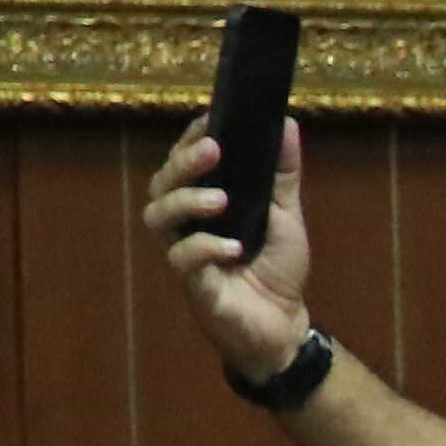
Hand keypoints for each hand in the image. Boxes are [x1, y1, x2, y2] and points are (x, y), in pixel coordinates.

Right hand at [144, 113, 315, 380]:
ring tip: (221, 200)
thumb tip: (286, 124)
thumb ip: (283, 174)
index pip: (183, 163)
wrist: (285, 325)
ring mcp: (184, 254)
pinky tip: (232, 247)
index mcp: (204, 203)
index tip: (212, 120)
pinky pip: (182, 260)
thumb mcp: (285, 214)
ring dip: (186, 201)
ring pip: (158, 217)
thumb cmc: (277, 269)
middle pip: (162, 184)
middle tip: (214, 150)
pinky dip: (204, 248)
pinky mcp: (192, 284)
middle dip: (184, 163)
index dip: (191, 140)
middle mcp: (186, 224)